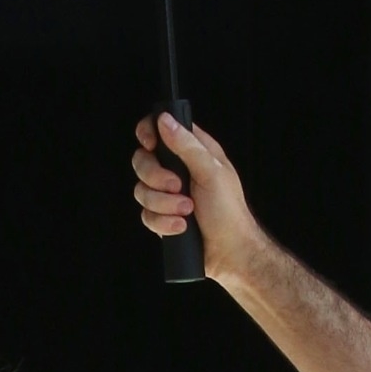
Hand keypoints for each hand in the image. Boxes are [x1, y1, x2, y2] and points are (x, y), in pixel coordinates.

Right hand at [130, 107, 258, 283]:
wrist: (229, 251)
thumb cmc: (229, 211)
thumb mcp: (211, 171)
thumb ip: (187, 145)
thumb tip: (165, 120)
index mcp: (192, 152)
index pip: (159, 130)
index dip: (148, 134)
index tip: (151, 145)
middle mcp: (177, 170)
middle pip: (142, 161)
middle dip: (156, 177)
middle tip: (178, 186)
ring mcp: (167, 195)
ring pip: (141, 191)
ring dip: (164, 205)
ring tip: (187, 212)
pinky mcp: (161, 217)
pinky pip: (146, 215)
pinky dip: (163, 223)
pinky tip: (181, 227)